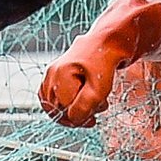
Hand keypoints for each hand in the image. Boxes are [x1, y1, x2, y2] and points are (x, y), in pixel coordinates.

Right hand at [38, 0, 160, 127]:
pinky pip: (53, 99)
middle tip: (94, 111)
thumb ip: (84, 107)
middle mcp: (52, 73)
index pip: (63, 110)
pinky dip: (66, 104)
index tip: (94, 118)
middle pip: (57, 109)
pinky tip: (80, 101)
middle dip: (77, 113)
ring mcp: (51, 74)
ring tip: (90, 104)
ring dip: (72, 109)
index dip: (80, 117)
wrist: (108, 41)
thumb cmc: (106, 60)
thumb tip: (73, 119)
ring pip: (54, 105)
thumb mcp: (100, 89)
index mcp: (60, 75)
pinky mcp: (54, 76)